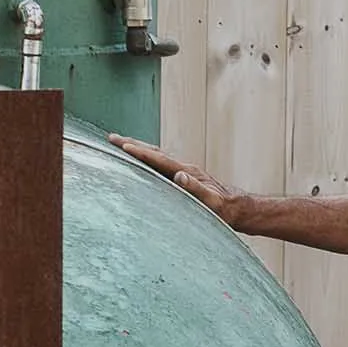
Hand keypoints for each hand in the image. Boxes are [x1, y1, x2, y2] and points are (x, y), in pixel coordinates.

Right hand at [108, 134, 246, 227]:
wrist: (237, 208)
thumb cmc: (224, 209)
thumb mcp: (212, 202)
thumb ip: (197, 189)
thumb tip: (180, 175)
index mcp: (188, 172)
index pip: (159, 159)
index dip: (140, 153)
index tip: (122, 146)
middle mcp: (184, 168)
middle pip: (154, 152)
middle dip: (132, 144)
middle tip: (111, 138)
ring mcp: (183, 171)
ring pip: (156, 156)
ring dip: (137, 149)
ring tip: (119, 144)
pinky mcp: (183, 177)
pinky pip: (159, 165)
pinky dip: (146, 159)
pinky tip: (139, 162)